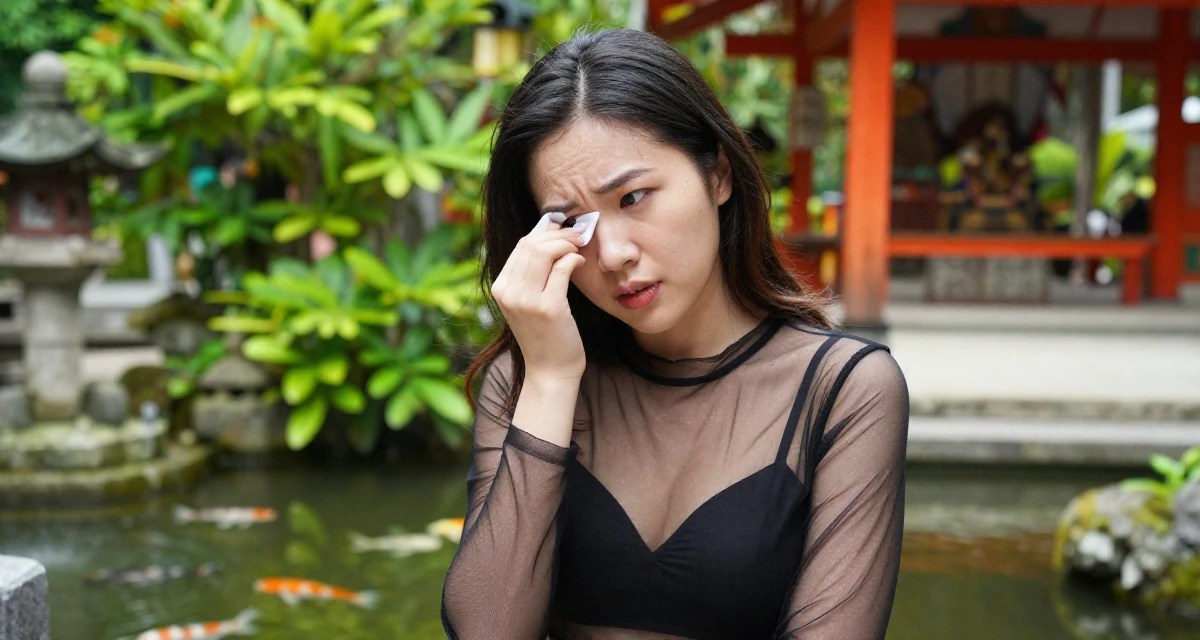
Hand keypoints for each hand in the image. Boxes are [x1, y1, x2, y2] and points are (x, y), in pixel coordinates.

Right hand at [491, 217, 587, 380]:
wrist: (550, 370)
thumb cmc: (544, 334)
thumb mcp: (528, 301)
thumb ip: (532, 272)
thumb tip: (548, 232)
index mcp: (500, 288)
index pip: (521, 245)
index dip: (545, 232)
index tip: (563, 229)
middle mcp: (508, 292)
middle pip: (531, 244)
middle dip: (558, 233)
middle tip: (577, 234)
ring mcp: (527, 300)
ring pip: (545, 251)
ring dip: (567, 243)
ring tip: (579, 247)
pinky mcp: (548, 307)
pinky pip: (563, 268)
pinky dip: (574, 259)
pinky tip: (580, 262)